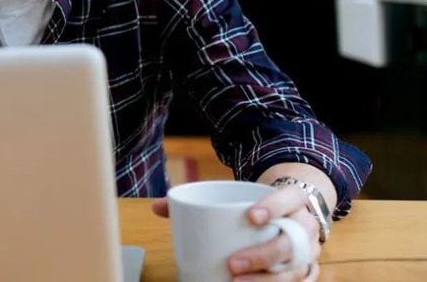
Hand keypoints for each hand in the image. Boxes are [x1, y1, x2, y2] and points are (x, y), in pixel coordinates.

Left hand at [152, 185, 321, 280]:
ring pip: (297, 267)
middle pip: (291, 241)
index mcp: (292, 198)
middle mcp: (306, 224)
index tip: (250, 216)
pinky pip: (304, 281)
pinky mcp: (308, 268)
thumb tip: (158, 207)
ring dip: (269, 279)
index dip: (273, 207)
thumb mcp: (239, 194)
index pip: (288, 197)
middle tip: (232, 263)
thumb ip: (201, 199)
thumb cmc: (259, 203)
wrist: (294, 207)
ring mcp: (310, 249)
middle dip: (263, 255)